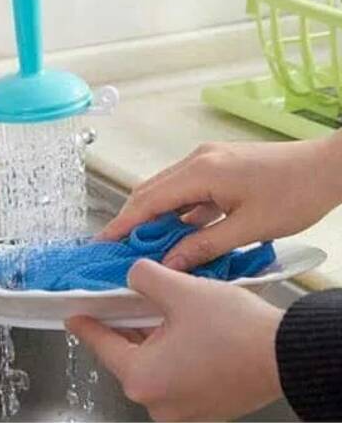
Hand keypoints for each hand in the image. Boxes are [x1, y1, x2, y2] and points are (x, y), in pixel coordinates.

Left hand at [67, 259, 282, 421]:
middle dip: (121, 324)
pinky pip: (172, 373)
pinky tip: (174, 326)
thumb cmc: (233, 329)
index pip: (101, 344)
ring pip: (150, 364)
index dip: (86, 323)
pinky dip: (167, 350)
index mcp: (144, 379)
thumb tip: (132, 277)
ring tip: (147, 306)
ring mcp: (182, 409)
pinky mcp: (203, 405)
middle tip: (116, 299)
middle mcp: (158, 403)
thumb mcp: (179, 290)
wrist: (288, 356)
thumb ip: (143, 278)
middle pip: (125, 355)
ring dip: (147, 336)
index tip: (72, 314)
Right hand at [98, 135, 341, 270]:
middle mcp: (198, 159)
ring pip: (167, 188)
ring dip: (154, 214)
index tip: (104, 242)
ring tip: (142, 243)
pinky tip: (177, 230)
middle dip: (132, 219)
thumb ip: (204, 245)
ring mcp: (207, 159)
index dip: (124, 223)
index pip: (149, 200)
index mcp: (202, 171)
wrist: (327, 167)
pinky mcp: (217, 164)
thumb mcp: (248, 228)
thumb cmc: (294, 194)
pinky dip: (176, 209)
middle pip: (151, 190)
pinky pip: (186, 188)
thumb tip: (170, 263)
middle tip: (117, 247)